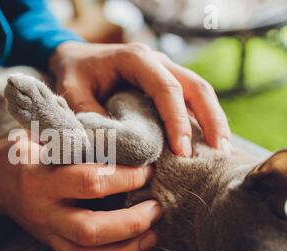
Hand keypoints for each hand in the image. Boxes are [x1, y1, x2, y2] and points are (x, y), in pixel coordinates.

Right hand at [0, 137, 161, 250]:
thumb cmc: (24, 150)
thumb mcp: (41, 133)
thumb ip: (73, 133)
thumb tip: (124, 135)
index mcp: (38, 175)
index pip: (88, 181)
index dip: (124, 178)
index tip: (147, 167)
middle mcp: (41, 209)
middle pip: (90, 228)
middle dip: (132, 221)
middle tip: (157, 205)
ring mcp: (45, 231)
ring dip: (128, 247)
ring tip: (154, 231)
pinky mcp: (51, 245)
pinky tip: (137, 246)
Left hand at [49, 41, 231, 156]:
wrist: (75, 57)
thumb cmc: (74, 73)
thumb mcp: (72, 93)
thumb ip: (89, 115)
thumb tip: (112, 147)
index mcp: (136, 59)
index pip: (166, 89)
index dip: (177, 120)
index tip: (181, 151)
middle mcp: (156, 61)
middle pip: (195, 86)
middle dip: (211, 118)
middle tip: (218, 150)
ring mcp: (164, 70)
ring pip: (198, 91)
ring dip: (212, 119)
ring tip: (220, 150)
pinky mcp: (164, 83)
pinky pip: (189, 99)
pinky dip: (200, 119)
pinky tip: (205, 141)